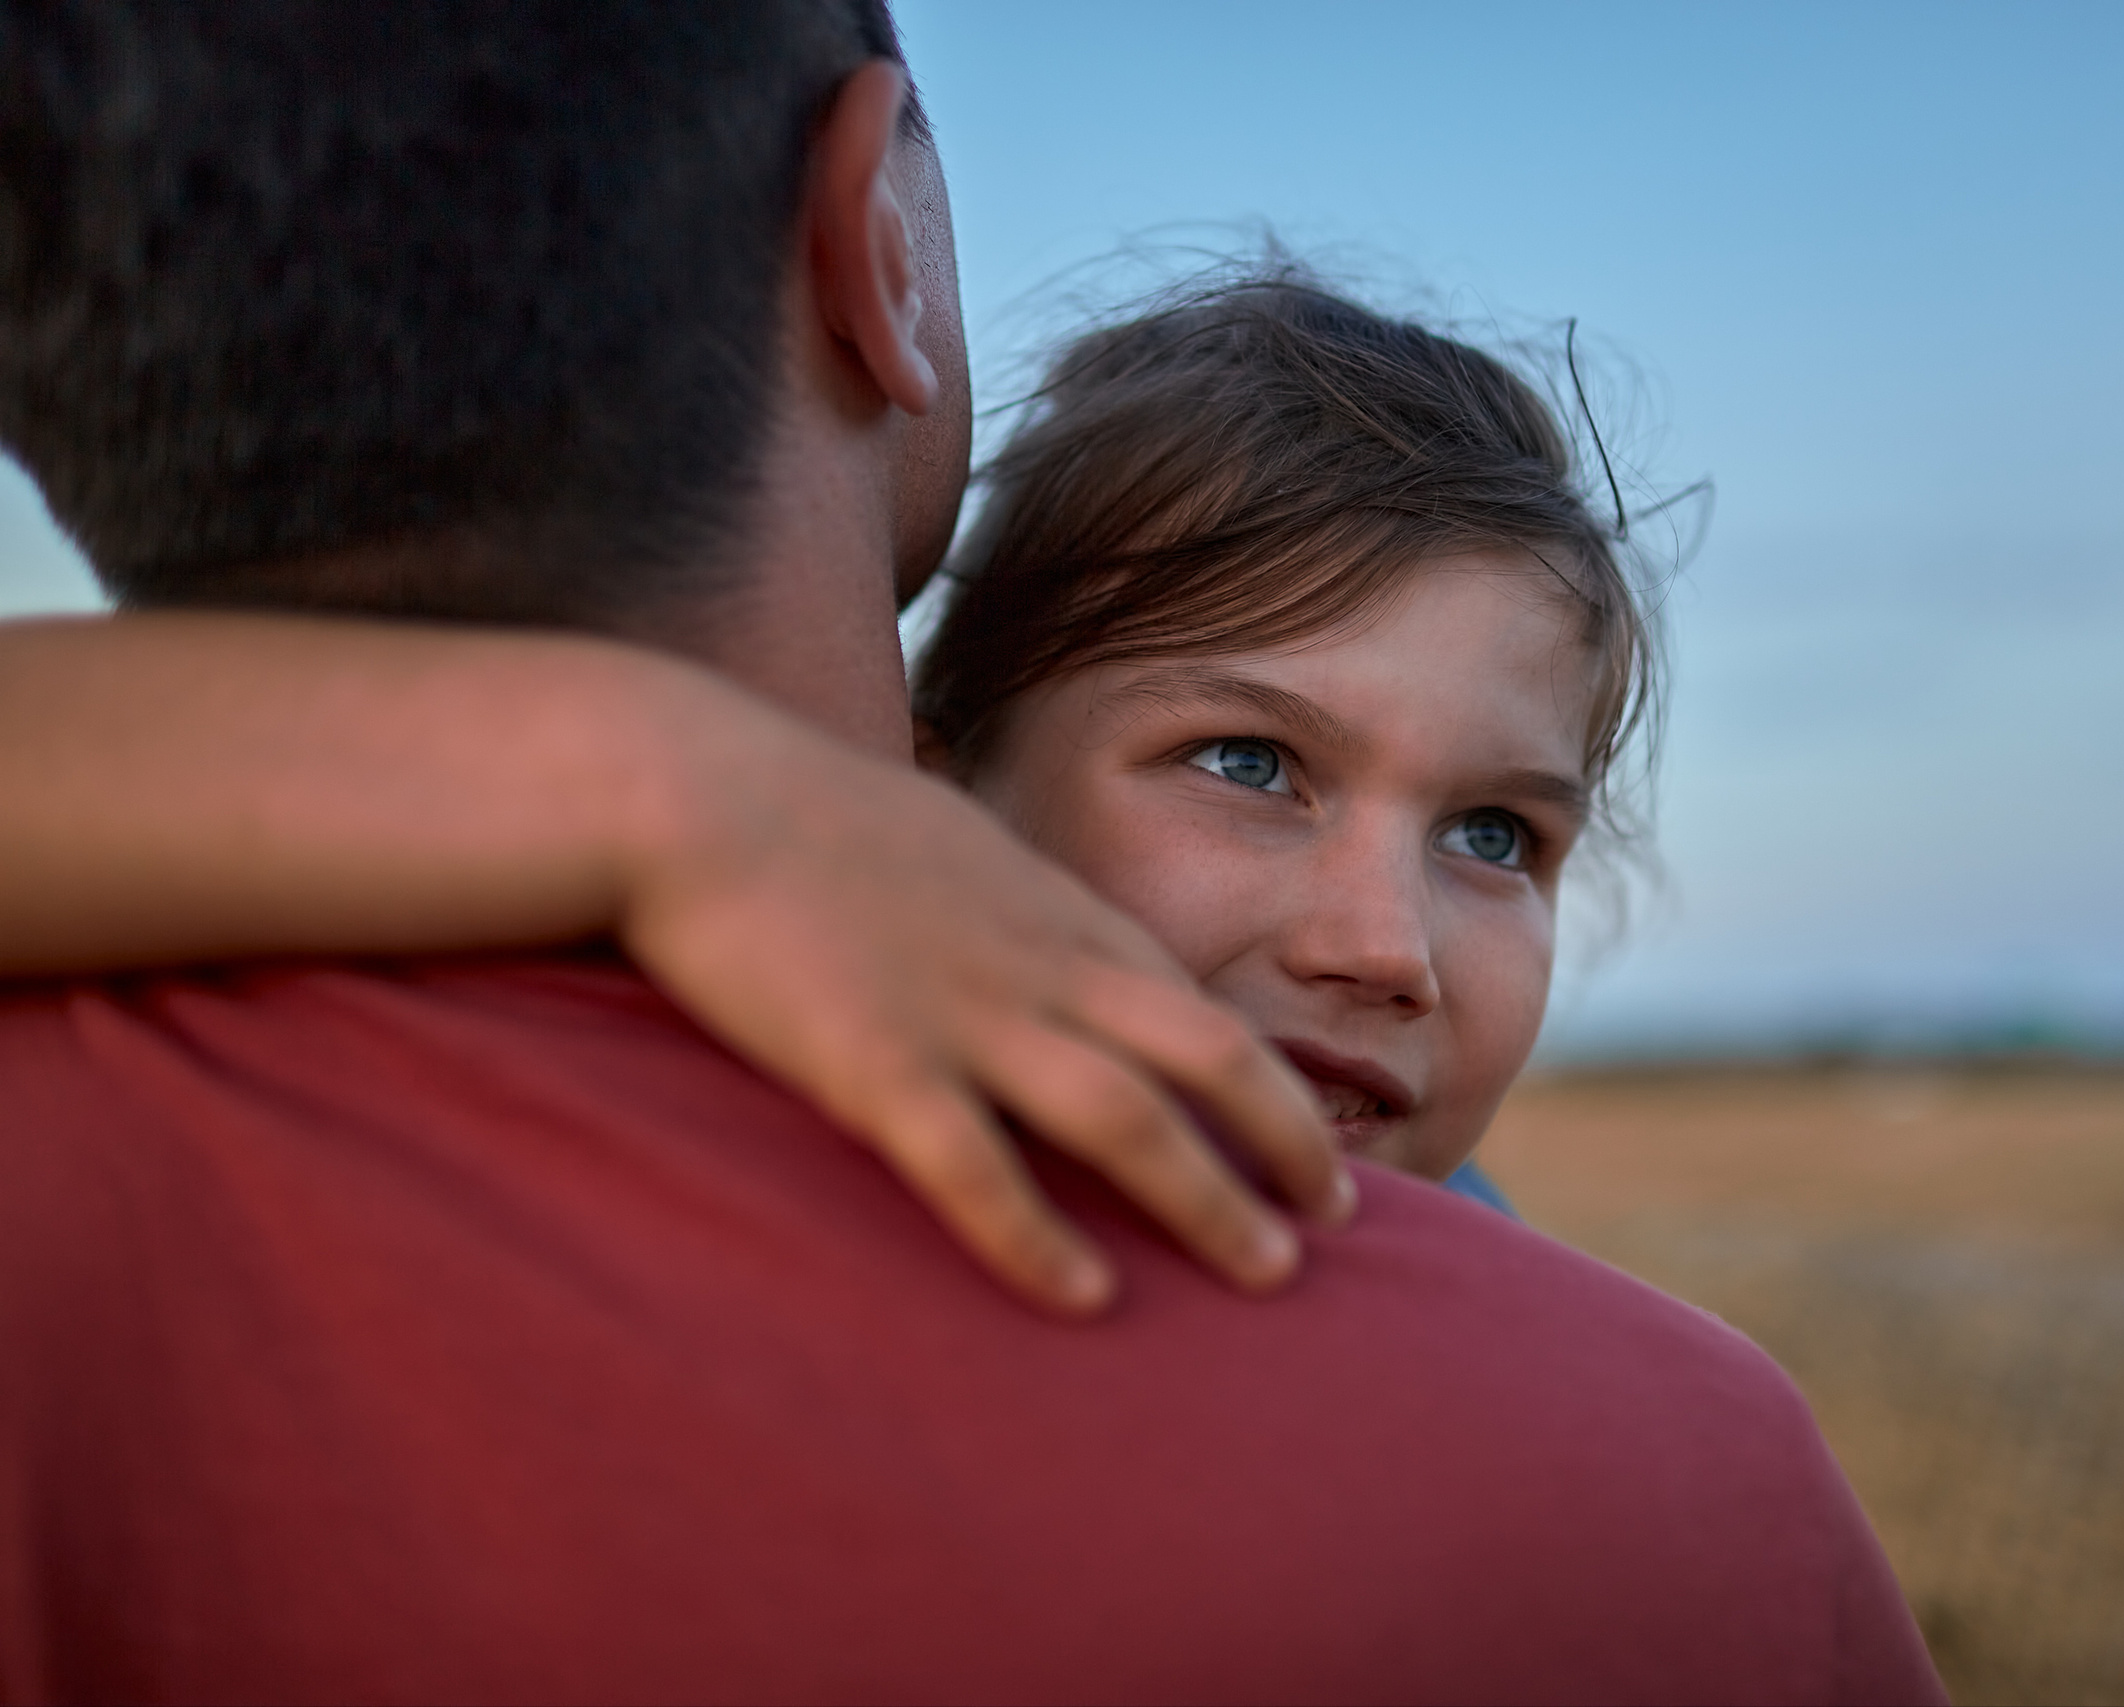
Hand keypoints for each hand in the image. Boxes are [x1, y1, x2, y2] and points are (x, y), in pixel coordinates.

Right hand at [617, 694, 1356, 1315]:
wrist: (689, 788)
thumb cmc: (811, 818)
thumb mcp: (956, 846)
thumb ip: (1019, 909)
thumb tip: (1056, 953)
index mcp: (1059, 914)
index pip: (1200, 1011)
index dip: (1272, 1088)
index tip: (1316, 1151)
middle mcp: (1041, 964)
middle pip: (1210, 1059)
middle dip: (1290, 1142)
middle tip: (1335, 1221)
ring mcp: (966, 1013)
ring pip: (1130, 1119)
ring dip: (1213, 1200)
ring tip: (1269, 1273)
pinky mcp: (876, 1063)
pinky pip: (979, 1169)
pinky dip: (1040, 1238)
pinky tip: (1087, 1299)